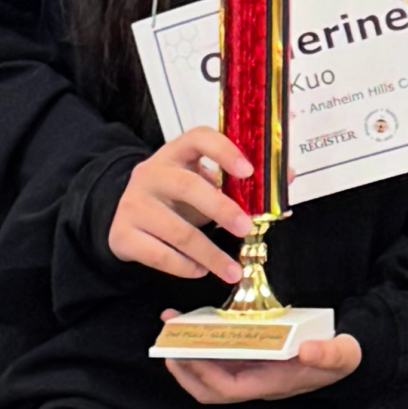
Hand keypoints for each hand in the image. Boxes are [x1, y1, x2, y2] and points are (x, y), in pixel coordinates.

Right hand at [109, 129, 256, 285]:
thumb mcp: (202, 178)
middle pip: (188, 187)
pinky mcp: (122, 235)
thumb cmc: (175, 193)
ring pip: (176, 231)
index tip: (249, 171)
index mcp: (177, 152)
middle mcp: (151, 173)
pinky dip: (183, 266)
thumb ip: (237, 178)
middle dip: (222, 209)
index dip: (225, 151)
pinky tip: (200, 270)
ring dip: (209, 253)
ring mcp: (134, 204)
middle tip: (246, 227)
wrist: (121, 210)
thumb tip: (286, 176)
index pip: (200, 138)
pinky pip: (157, 254)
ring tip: (232, 269)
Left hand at [161, 325, 362, 403]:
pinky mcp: (251, 360)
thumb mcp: (341, 355)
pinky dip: (203, 345)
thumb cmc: (339, 359)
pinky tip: (196, 324)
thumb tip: (309, 350)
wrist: (343, 361)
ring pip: (209, 373)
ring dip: (188, 355)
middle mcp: (255, 382)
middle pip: (208, 389)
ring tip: (173, 327)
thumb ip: (328, 354)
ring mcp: (251, 372)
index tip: (187, 353)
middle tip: (167, 341)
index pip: (226, 390)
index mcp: (270, 384)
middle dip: (184, 369)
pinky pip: (219, 358)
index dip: (203, 375)